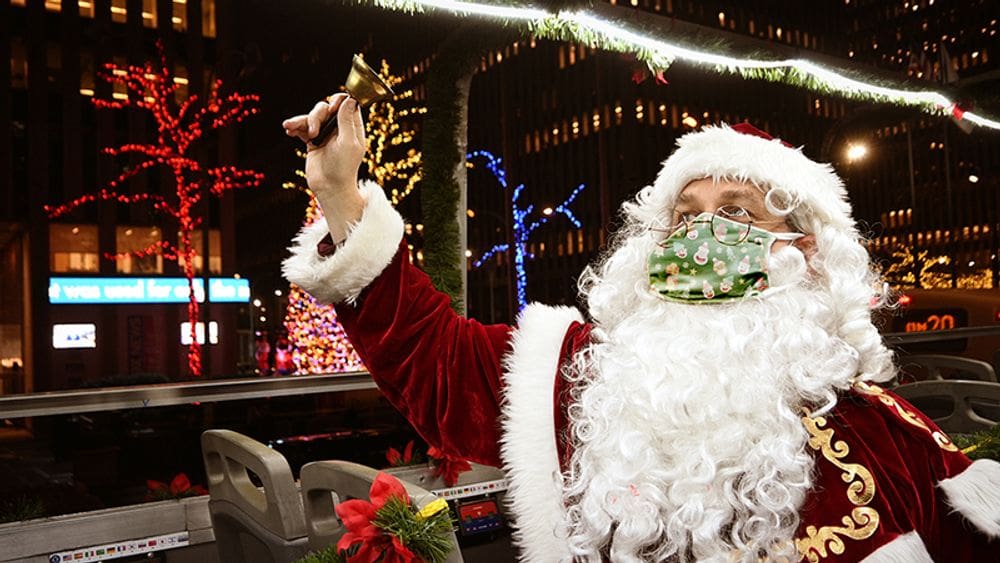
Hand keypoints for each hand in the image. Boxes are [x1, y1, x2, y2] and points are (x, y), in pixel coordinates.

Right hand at [282, 93, 366, 242]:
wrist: (329, 188)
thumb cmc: (343, 168)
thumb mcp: (348, 142)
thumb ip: (347, 120)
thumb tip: (349, 99)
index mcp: (352, 127)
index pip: (347, 104)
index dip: (338, 101)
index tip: (332, 108)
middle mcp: (339, 129)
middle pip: (326, 108)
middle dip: (316, 115)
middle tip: (313, 130)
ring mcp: (326, 134)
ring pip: (313, 117)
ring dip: (302, 120)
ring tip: (291, 128)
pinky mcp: (313, 141)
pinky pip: (303, 128)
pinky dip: (295, 126)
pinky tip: (288, 129)